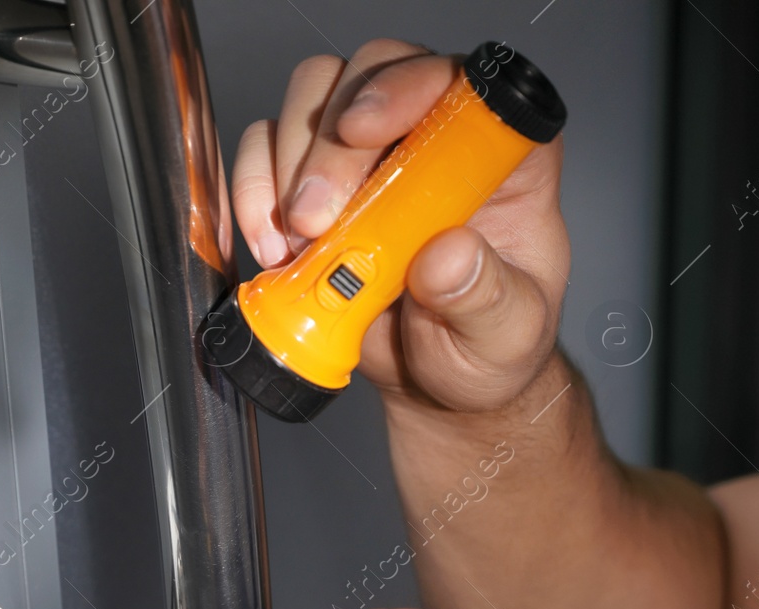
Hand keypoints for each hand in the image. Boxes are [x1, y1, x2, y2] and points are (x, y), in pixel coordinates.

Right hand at [229, 39, 570, 413]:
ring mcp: (372, 152)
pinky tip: (272, 249)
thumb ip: (486, 298)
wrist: (437, 384)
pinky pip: (267, 146)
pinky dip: (254, 190)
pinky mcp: (316, 178)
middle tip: (317, 222)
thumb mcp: (504, 336)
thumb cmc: (486, 346)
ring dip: (288, 164)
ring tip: (298, 246)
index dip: (407, 88)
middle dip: (332, 142)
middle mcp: (435, 135)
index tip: (360, 130)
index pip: (464, 84)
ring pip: (316, 94)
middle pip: (375, 74)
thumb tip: (448, 256)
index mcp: (499, 157)